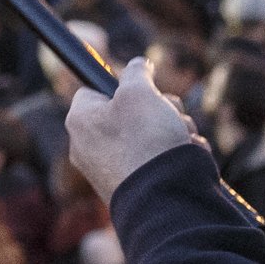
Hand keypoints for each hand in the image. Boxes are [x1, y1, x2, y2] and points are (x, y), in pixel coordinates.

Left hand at [66, 58, 199, 203]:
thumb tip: (139, 65)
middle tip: (169, 113)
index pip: (95, 89)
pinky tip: (185, 156)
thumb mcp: (140, 93)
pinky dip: (173, 155)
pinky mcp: (131, 188)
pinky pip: (154, 161)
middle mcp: (87, 147)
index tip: (145, 89)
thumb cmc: (146, 140)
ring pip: (146, 135)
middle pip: (126, 112)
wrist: (165, 198)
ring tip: (180, 137)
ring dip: (171, 129)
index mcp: (80, 120)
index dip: (123, 85)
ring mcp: (109, 170)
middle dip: (157, 109)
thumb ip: (136, 73)